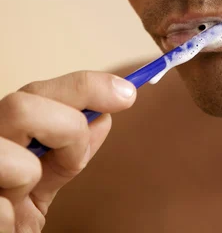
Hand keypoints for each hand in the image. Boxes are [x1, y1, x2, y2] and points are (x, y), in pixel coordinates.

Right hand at [0, 71, 135, 231]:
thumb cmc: (14, 208)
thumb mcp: (45, 176)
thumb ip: (71, 148)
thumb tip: (105, 117)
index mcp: (3, 125)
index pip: (39, 90)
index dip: (86, 86)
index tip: (127, 94)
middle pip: (22, 105)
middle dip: (68, 129)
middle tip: (76, 160)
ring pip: (16, 158)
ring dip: (32, 178)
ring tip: (22, 195)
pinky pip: (2, 208)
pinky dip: (14, 216)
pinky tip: (8, 218)